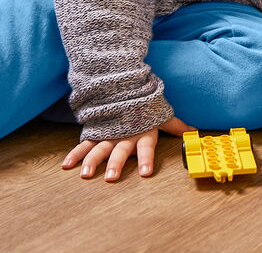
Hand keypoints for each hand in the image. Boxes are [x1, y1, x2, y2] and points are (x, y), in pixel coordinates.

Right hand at [61, 116, 193, 181]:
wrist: (121, 83)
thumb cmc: (143, 103)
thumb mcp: (160, 114)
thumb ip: (175, 125)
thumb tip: (194, 131)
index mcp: (142, 132)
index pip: (146, 147)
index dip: (146, 159)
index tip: (146, 173)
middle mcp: (124, 135)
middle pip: (119, 151)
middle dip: (115, 164)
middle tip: (111, 178)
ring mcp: (108, 133)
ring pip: (98, 149)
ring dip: (91, 161)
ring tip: (85, 174)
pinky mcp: (95, 131)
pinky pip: (84, 143)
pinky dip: (75, 154)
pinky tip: (67, 165)